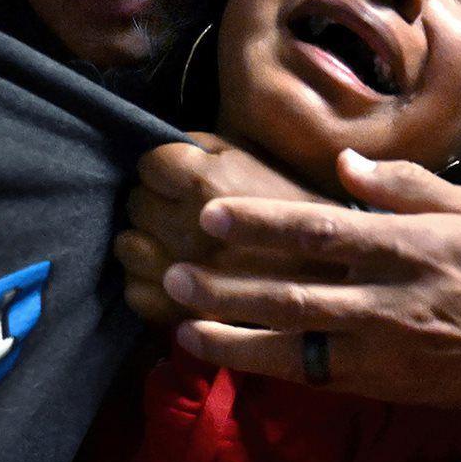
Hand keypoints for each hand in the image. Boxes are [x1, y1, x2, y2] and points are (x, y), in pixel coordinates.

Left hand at [116, 133, 328, 325]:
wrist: (333, 276)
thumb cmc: (295, 208)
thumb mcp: (256, 159)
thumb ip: (206, 147)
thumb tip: (163, 147)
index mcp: (207, 184)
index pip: (148, 164)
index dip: (163, 168)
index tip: (181, 177)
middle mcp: (188, 229)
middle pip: (135, 203)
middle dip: (155, 202)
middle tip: (181, 210)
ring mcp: (183, 275)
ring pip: (127, 248)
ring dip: (144, 242)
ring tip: (172, 243)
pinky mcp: (182, 314)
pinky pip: (135, 291)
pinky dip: (147, 284)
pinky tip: (173, 278)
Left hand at [162, 150, 460, 419]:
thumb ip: (407, 186)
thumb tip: (344, 162)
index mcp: (412, 247)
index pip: (323, 232)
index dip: (263, 223)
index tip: (211, 214)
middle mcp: (391, 301)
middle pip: (296, 291)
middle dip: (229, 285)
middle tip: (174, 273)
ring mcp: (384, 349)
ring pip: (296, 344)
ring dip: (235, 335)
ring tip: (181, 325)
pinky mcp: (382, 383)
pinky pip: (314, 376)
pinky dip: (268, 367)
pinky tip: (228, 355)